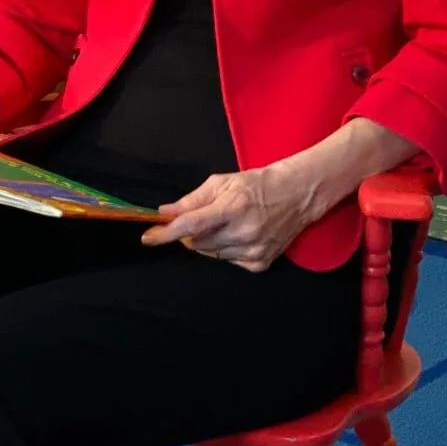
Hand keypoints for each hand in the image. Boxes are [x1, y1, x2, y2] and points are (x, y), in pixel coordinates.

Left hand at [141, 161, 321, 272]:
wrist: (298, 194)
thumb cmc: (258, 184)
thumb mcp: (223, 182)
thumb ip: (192, 199)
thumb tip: (165, 213)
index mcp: (233, 207)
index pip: (191, 225)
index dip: (167, 233)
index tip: (148, 237)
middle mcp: (244, 232)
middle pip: (197, 243)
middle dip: (189, 233)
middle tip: (197, 220)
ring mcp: (254, 250)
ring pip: (211, 254)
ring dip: (207, 242)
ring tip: (223, 224)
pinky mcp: (261, 263)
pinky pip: (229, 262)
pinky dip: (225, 250)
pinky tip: (238, 235)